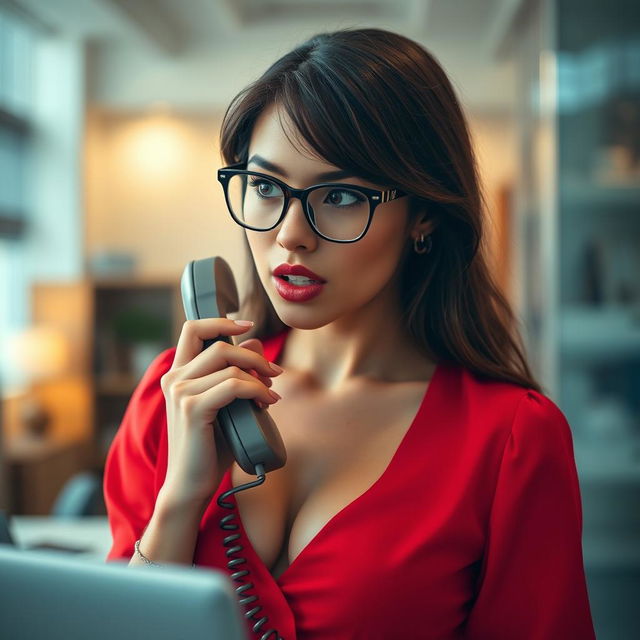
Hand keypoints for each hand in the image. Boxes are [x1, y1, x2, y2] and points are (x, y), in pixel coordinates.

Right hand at [159, 319, 282, 506]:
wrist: (192, 485)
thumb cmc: (210, 446)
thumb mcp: (226, 404)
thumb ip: (236, 373)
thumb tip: (254, 342)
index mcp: (178, 374)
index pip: (193, 329)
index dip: (221, 322)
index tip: (247, 325)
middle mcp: (174, 378)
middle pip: (219, 345)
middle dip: (254, 356)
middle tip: (275, 372)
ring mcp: (180, 392)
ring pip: (230, 365)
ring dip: (259, 377)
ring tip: (272, 393)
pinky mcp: (192, 408)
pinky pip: (234, 385)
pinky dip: (258, 390)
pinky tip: (268, 402)